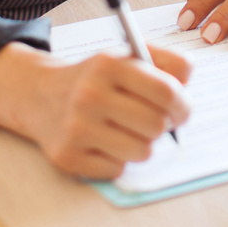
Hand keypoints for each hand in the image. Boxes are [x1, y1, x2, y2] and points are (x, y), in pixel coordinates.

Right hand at [0, 42, 191, 179]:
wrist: (40, 96)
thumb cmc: (97, 79)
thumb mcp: (127, 57)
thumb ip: (167, 63)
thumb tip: (187, 87)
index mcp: (109, 64)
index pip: (166, 91)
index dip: (183, 105)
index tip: (181, 110)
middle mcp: (89, 94)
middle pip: (157, 125)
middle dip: (164, 126)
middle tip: (155, 121)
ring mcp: (76, 128)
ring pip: (142, 151)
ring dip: (143, 144)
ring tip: (128, 131)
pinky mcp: (68, 157)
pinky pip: (118, 169)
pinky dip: (118, 159)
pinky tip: (105, 143)